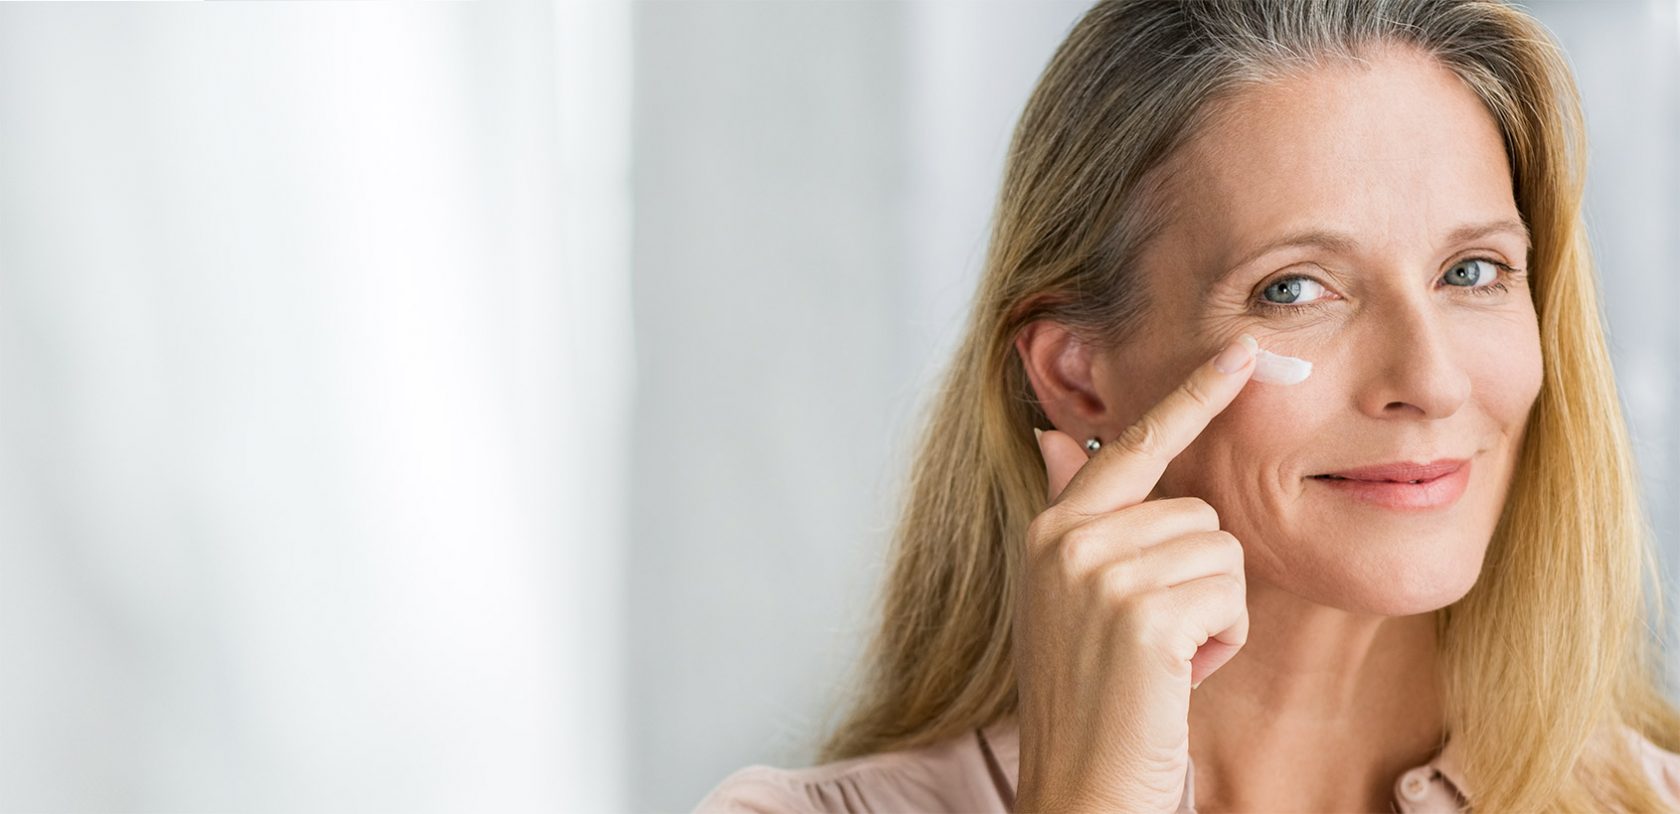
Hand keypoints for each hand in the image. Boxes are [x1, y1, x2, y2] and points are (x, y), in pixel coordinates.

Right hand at [1012, 334, 1257, 812]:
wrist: (1079, 785)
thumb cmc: (1089, 696)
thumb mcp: (1069, 595)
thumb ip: (1075, 512)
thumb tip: (1054, 435)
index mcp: (1053, 529)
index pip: (1132, 443)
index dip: (1192, 396)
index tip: (1243, 350)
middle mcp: (1068, 540)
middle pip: (1199, 510)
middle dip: (1202, 578)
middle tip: (1157, 641)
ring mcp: (1100, 574)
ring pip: (1223, 552)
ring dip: (1215, 613)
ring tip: (1164, 661)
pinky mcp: (1141, 615)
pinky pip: (1230, 595)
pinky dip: (1222, 641)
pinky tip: (1177, 677)